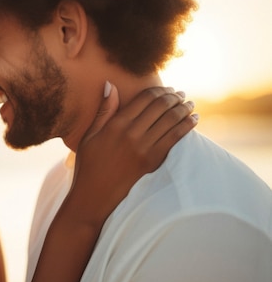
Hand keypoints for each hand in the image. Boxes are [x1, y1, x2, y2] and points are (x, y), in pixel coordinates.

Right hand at [67, 83, 196, 226]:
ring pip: (170, 120)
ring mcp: (143, 148)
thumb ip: (104, 110)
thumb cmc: (89, 165)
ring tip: (189, 104)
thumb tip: (109, 84)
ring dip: (183, 109)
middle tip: (180, 94)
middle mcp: (131, 133)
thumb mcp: (90, 135)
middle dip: (174, 97)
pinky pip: (175, 138)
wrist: (94, 196)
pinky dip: (187, 126)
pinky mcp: (152, 161)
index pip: (144, 98)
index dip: (159, 90)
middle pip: (160, 106)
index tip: (167, 88)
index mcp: (115, 124)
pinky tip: (193, 120)